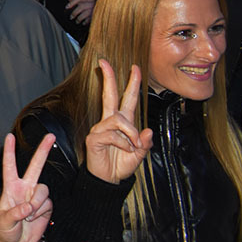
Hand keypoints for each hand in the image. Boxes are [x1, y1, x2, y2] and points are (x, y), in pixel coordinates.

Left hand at [0, 132, 53, 241]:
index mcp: (10, 187)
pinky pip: (48, 203)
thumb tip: (27, 207)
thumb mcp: (4, 222)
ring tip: (28, 215)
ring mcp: (36, 196)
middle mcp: (25, 188)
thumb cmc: (6, 230)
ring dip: (36, 203)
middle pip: (35, 166)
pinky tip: (34, 219)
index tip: (9, 137)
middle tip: (50, 136)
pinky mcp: (46, 206)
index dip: (9, 151)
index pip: (9, 166)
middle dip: (43, 150)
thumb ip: (15, 213)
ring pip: (43, 189)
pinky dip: (41, 212)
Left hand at [66, 0, 95, 24]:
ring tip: (77, 21)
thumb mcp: (86, 0)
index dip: (72, 2)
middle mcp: (93, 2)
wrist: (106, 8)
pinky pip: (90, 19)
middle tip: (71, 17)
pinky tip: (83, 23)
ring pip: (85, 13)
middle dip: (74, 12)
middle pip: (81, 6)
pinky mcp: (98, 15)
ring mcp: (96, 9)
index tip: (66, 7)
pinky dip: (85, 22)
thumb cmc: (94, 4)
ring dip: (79, 18)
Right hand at [84, 60, 152, 183]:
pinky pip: (113, 135)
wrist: (108, 180)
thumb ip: (144, 143)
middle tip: (104, 61)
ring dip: (130, 133)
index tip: (135, 68)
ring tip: (133, 146)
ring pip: (119, 120)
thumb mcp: (139, 154)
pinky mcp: (95, 137)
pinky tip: (124, 151)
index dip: (132, 83)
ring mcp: (101, 128)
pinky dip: (123, 144)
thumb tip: (147, 131)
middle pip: (110, 95)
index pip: (128, 99)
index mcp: (123, 122)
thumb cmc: (121, 165)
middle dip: (108, 77)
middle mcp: (110, 121)